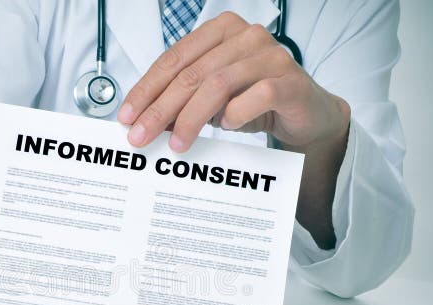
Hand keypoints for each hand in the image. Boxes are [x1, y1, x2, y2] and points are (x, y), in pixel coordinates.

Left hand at [117, 11, 348, 153]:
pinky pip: (255, 97)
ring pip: (218, 85)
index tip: (127, 117)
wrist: (306, 114)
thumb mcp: (212, 99)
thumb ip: (182, 100)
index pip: (174, 59)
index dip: (147, 89)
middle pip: (191, 74)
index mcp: (221, 31)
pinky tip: (225, 128)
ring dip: (191, 118)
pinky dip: (234, 116)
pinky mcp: (289, 81)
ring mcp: (270, 56)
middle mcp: (246, 36)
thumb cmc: (255, 101)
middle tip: (140, 136)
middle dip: (160, 109)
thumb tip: (144, 120)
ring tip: (177, 145)